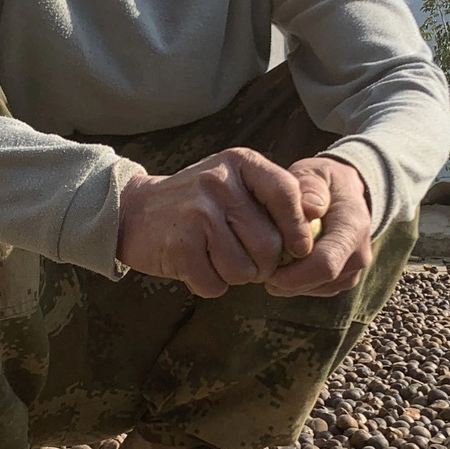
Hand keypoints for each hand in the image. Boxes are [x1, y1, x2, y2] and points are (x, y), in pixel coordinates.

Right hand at [117, 148, 314, 297]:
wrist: (133, 211)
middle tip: (247, 261)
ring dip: (236, 277)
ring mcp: (197, 214)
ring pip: (245, 270)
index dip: (299, 229)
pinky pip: (215, 284)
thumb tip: (315, 226)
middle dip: (264, 265)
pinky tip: (196, 266)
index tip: (298, 249)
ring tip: (217, 260)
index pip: (288, 195)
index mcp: (240, 163)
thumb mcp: (233, 183)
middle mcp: (219, 182)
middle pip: (269, 245)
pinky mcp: (179, 246)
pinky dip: (210, 285)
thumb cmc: (197, 203)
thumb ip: (272, 198)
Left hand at [265, 156, 372, 296]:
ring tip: (271, 260)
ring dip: (289, 282)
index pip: (325, 264)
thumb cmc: (322, 182)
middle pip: (319, 282)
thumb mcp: (314, 172)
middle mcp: (359, 254)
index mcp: (353, 227)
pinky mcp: (344, 279)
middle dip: (286, 281)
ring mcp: (353, 270)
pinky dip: (296, 282)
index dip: (293, 275)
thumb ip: (309, 186)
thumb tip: (311, 209)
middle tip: (260, 266)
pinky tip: (284, 264)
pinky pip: (316, 289)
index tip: (266, 269)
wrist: (345, 193)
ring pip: (315, 289)